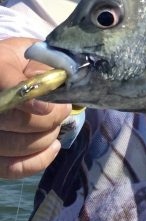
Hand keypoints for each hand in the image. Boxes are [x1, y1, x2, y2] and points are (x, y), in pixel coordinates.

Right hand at [0, 38, 71, 178]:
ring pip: (16, 145)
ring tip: (56, 124)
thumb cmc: (24, 62)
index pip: (6, 86)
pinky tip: (53, 146)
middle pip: (15, 121)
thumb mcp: (34, 53)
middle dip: (49, 119)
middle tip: (64, 110)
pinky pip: (11, 168)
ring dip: (46, 137)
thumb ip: (45, 63)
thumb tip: (57, 80)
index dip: (29, 100)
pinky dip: (38, 161)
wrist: (6, 71)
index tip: (47, 107)